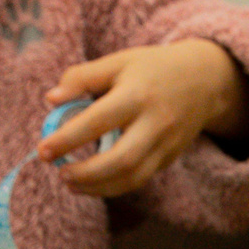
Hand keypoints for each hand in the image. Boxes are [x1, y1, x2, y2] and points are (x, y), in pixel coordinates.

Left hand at [37, 40, 248, 197]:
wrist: (206, 80)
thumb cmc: (153, 68)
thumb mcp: (118, 61)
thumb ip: (82, 77)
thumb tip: (51, 100)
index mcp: (137, 94)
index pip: (98, 120)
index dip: (68, 138)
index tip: (43, 150)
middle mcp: (155, 122)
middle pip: (121, 159)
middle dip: (86, 173)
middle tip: (60, 173)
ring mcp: (166, 144)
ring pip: (133, 177)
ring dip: (98, 187)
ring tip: (72, 183)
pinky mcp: (170, 157)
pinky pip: (140, 179)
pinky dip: (113, 186)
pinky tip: (93, 183)